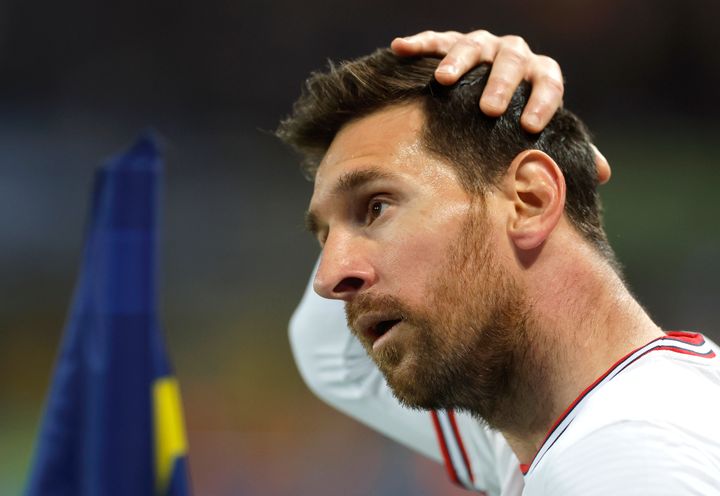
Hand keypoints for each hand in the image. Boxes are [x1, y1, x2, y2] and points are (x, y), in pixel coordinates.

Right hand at [391, 30, 609, 184]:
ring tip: (443, 81)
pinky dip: (421, 43)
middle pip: (512, 62)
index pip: (549, 82)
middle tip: (489, 109)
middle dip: (501, 84)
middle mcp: (514, 54)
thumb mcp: (546, 130)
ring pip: (473, 45)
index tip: (530, 126)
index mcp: (540, 74)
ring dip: (458, 61)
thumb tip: (601, 173)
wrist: (498, 90)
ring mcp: (484, 46)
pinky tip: (400, 48)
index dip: (543, 103)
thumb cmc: (522, 117)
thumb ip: (570, 146)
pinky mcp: (454, 42)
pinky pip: (437, 38)